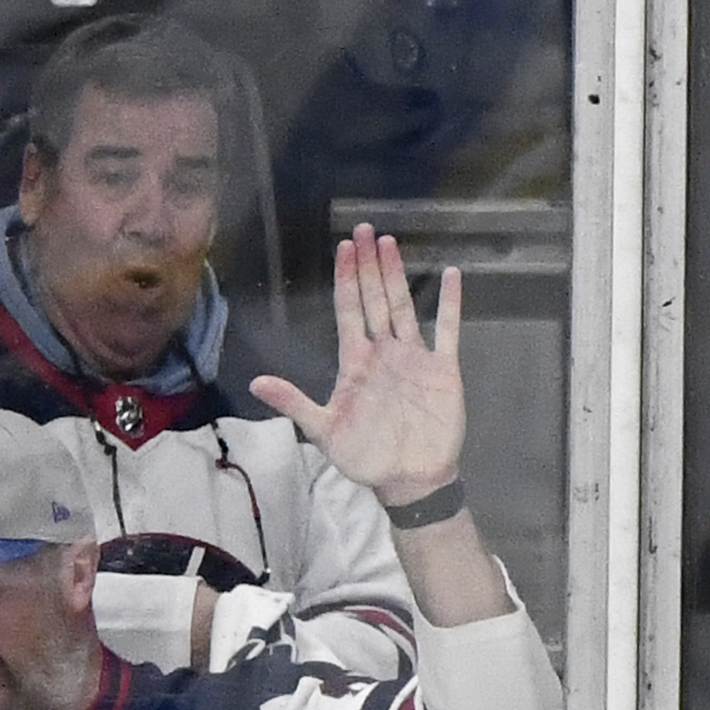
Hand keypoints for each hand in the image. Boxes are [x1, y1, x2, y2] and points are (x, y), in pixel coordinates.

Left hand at [248, 225, 467, 507]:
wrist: (407, 479)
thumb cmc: (364, 456)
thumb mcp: (323, 430)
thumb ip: (293, 403)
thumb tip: (256, 383)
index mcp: (354, 362)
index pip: (348, 310)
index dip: (346, 279)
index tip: (345, 248)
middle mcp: (383, 352)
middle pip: (373, 299)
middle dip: (368, 266)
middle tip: (365, 229)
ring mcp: (414, 357)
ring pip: (404, 306)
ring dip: (397, 276)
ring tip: (391, 244)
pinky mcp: (442, 368)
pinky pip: (447, 330)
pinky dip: (451, 304)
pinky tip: (453, 275)